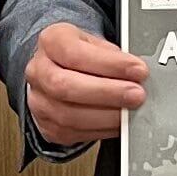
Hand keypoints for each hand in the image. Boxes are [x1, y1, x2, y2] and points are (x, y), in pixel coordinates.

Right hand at [24, 19, 147, 146]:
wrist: (59, 72)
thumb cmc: (80, 56)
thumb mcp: (96, 44)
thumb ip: (114, 56)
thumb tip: (137, 74)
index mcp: (51, 42)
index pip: (75, 54)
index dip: (109, 64)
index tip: (138, 70)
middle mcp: (38, 71)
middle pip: (66, 87)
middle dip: (107, 93)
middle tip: (136, 95)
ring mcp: (39, 102)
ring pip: (69, 116)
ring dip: (107, 116)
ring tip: (130, 110)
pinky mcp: (48, 127)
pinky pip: (75, 134)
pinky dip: (102, 130)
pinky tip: (118, 122)